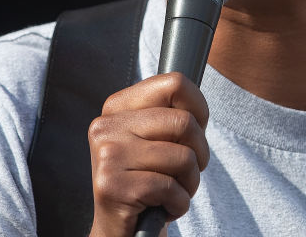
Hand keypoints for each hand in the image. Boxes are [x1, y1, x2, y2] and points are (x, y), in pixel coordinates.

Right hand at [87, 72, 209, 236]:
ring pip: (184, 157)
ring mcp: (107, 154)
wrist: (121, 231)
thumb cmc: (147, 180)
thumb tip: (197, 106)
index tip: (193, 134)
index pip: (175, 83)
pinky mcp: (112, 186)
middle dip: (199, 153)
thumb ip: (171, 113)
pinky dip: (178, 204)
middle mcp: (106, 126)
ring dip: (189, 183)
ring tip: (171, 191)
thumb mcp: (156, 139)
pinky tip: (162, 207)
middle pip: (185, 122)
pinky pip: (171, 188)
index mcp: (117, 106)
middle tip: (185, 171)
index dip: (199, 110)